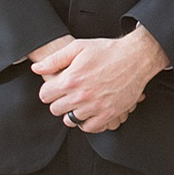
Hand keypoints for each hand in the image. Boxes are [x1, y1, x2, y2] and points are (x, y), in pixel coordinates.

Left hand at [35, 25, 168, 132]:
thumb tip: (37, 68)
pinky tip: (90, 112)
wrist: (136, 57)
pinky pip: (89, 127)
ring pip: (70, 120)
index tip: (56, 88)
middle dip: (59, 101)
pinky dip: (87, 122)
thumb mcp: (79, 47)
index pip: (45, 96)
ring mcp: (94, 106)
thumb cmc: (109, 51)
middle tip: (69, 94)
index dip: (49, 91)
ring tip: (80, 102)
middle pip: (55, 109)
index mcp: (70, 79)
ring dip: (73, 112)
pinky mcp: (108, 114)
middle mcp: (80, 96)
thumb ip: (55, 59)